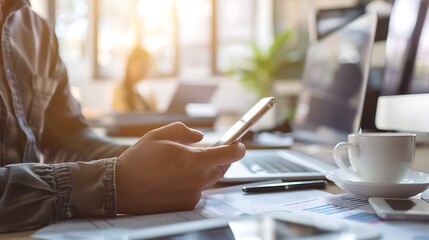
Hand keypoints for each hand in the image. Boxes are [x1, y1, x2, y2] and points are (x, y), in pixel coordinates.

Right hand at [115, 122, 245, 214]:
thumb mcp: (159, 135)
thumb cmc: (138, 159)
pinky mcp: (186, 204)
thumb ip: (184, 131)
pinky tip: (172, 179)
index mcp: (193, 160)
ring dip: (201, 171)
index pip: (229, 155)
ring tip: (179, 166)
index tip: (239, 145)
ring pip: (208, 179)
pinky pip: (197, 191)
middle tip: (203, 152)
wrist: (120, 187)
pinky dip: (191, 183)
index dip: (238, 148)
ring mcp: (192, 194)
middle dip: (217, 158)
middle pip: (221, 168)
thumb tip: (201, 137)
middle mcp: (197, 180)